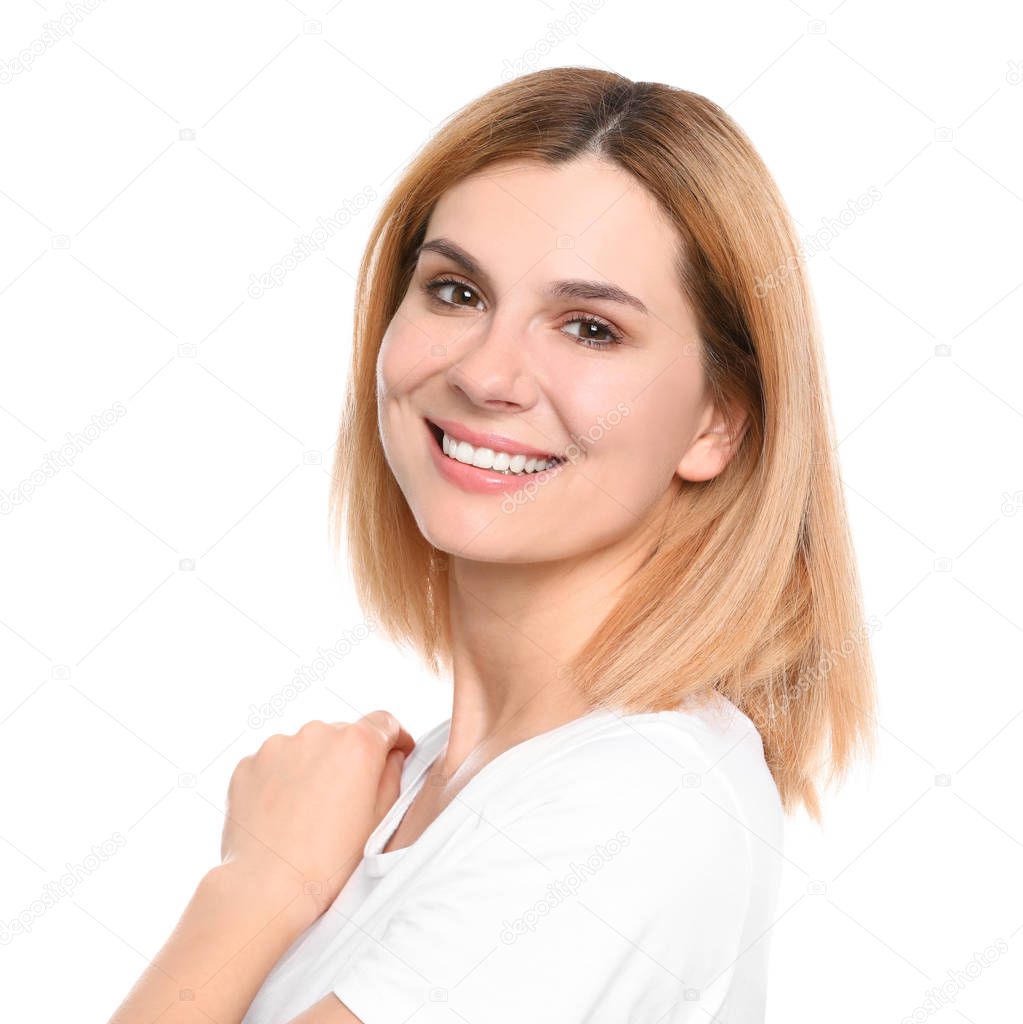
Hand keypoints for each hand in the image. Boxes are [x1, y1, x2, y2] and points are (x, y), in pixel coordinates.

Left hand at [220, 710, 414, 925]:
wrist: (266, 887)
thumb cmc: (327, 862)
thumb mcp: (379, 820)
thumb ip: (392, 776)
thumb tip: (390, 758)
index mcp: (356, 744)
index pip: (385, 722)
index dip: (395, 738)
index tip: (395, 753)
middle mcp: (317, 734)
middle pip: (344, 734)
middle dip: (350, 758)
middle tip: (348, 798)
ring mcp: (277, 746)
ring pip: (307, 747)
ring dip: (314, 767)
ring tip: (310, 810)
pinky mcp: (249, 763)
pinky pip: (274, 762)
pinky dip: (282, 778)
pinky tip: (284, 812)